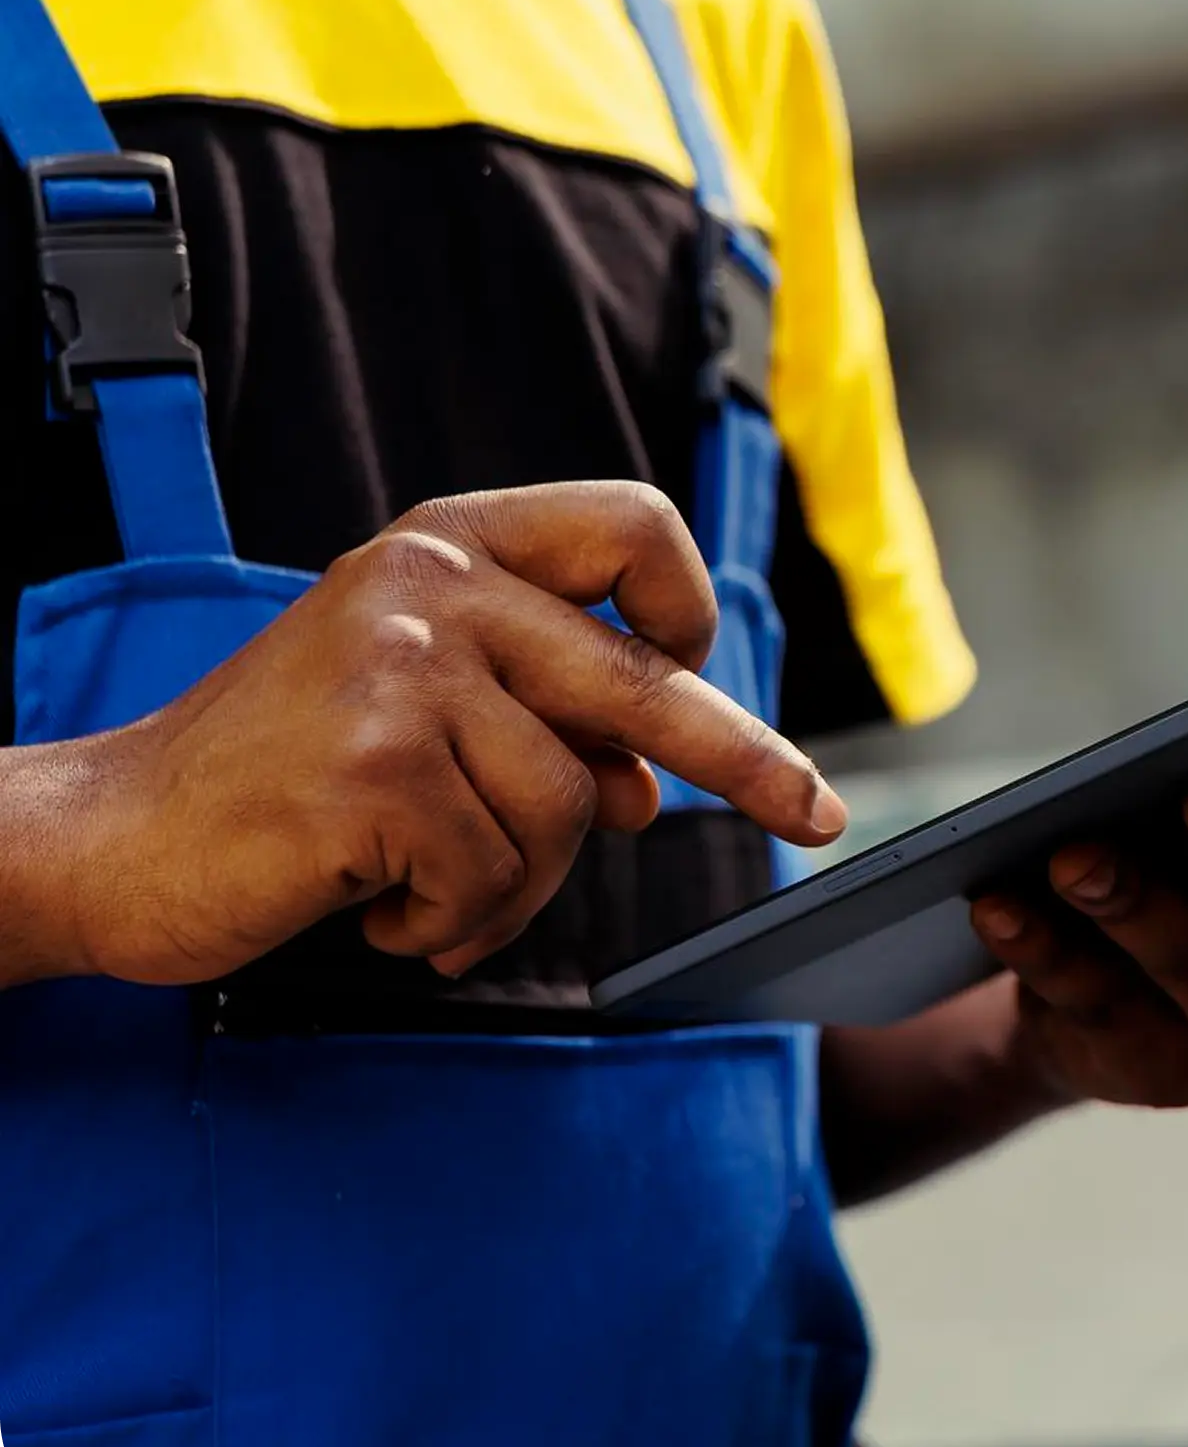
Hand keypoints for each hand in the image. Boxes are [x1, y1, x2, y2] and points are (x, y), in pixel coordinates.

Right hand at [0, 482, 846, 988]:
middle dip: (746, 763)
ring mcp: (404, 670)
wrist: (111, 840)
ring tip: (422, 888)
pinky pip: (497, 875)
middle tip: (818, 815)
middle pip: (645, 684)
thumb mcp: (417, 706)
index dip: (685, 604)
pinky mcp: (379, 767)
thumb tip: (650, 783)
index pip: (630, 525)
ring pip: (568, 810)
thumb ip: (538, 717)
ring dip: (511, 884)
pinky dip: (455, 921)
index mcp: (449, 544)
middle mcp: (432, 584)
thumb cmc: (274, 779)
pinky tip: (383, 909)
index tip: (704, 662)